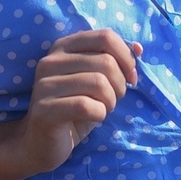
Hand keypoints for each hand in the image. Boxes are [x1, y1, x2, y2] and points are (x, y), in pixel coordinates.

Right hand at [16, 29, 141, 173]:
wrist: (41, 142)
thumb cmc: (74, 108)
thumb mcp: (97, 81)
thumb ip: (116, 62)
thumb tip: (139, 49)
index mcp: (64, 46)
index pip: (105, 36)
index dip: (126, 57)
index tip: (130, 77)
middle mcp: (51, 61)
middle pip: (106, 62)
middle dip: (120, 84)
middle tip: (113, 99)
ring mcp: (44, 84)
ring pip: (99, 83)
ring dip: (111, 101)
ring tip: (103, 108)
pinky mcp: (44, 109)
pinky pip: (86, 106)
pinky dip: (100, 113)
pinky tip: (94, 117)